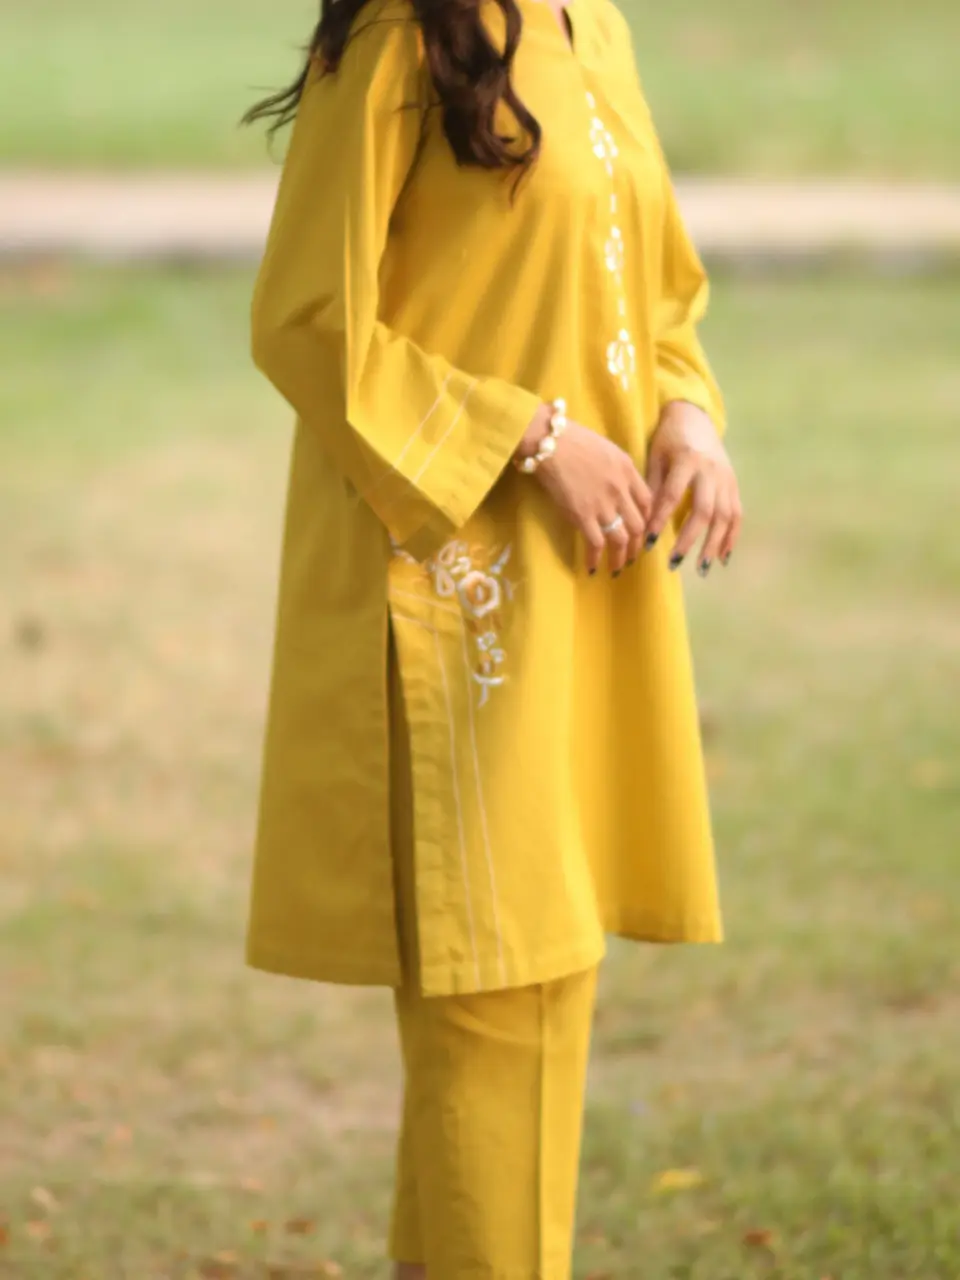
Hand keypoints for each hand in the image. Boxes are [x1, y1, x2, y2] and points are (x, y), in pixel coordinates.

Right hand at [516, 406, 651, 574]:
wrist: (549, 442)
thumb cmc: (573, 439)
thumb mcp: (607, 448)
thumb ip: (619, 469)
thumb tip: (621, 486)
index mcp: (628, 471)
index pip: (648, 502)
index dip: (647, 520)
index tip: (642, 530)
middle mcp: (620, 490)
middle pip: (638, 525)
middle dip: (637, 545)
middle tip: (631, 555)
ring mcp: (602, 504)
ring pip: (621, 539)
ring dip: (620, 558)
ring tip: (616, 568)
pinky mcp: (582, 515)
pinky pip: (595, 544)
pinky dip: (595, 560)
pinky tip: (591, 569)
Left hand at [645, 401, 741, 573]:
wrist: (695, 417)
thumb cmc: (667, 439)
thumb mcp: (655, 456)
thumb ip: (654, 486)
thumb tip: (645, 522)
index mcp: (687, 460)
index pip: (673, 496)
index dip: (660, 520)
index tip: (648, 543)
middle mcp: (711, 471)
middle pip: (704, 511)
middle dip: (689, 540)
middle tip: (674, 563)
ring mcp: (726, 478)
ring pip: (724, 517)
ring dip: (713, 545)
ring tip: (702, 569)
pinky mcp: (733, 485)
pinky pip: (736, 515)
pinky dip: (730, 537)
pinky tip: (722, 558)